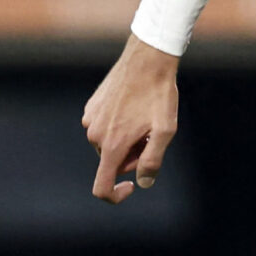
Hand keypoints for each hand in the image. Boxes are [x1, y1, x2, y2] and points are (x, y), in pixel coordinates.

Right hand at [82, 33, 181, 203]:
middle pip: (112, 162)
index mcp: (111, 145)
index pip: (101, 186)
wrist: (147, 59)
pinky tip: (135, 108)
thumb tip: (143, 182)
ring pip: (109, 144)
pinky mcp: (91, 107)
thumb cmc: (159, 95)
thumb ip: (153, 160)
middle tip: (151, 135)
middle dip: (132, 156)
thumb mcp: (164, 130)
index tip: (132, 187)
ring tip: (144, 119)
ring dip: (126, 140)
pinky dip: (119, 126)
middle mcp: (94, 134)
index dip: (115, 195)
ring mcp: (90, 119)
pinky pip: (105, 128)